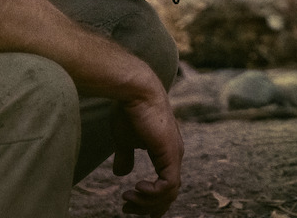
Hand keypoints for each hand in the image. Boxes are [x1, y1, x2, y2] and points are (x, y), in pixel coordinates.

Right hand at [112, 87, 183, 215]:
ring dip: (147, 202)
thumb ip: (126, 157)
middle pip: (169, 193)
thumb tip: (121, 174)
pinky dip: (153, 193)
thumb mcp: (124, 140)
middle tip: (127, 210)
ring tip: (128, 198)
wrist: (134, 91)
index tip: (129, 204)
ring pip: (170, 192)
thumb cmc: (128, 111)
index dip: (150, 199)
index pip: (166, 184)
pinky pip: (168, 185)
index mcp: (166, 152)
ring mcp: (175, 155)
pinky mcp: (171, 154)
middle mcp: (174, 155)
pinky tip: (137, 187)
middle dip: (148, 206)